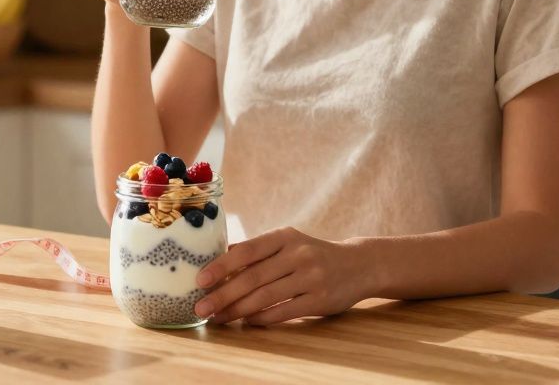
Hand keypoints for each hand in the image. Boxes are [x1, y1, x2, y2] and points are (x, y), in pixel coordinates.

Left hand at [194, 227, 369, 325]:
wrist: (358, 265)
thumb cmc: (312, 255)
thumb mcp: (288, 243)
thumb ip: (257, 250)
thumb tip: (218, 259)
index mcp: (285, 236)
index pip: (247, 250)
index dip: (221, 265)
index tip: (200, 280)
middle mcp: (298, 254)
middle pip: (252, 277)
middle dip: (222, 294)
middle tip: (201, 308)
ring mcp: (311, 277)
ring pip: (265, 296)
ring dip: (236, 310)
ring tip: (217, 318)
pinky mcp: (320, 299)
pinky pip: (283, 312)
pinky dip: (261, 318)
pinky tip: (246, 321)